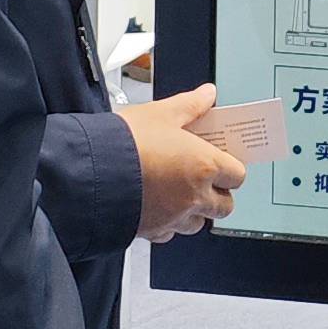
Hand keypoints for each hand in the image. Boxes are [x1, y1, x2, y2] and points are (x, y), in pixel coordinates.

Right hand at [124, 84, 245, 241]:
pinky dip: (168, 224)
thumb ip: (189, 105)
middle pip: (225, 205)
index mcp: (204, 166)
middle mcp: (194, 196)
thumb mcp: (160, 113)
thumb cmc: (124, 142)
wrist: (89, 171)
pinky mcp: (152, 231)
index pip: (238, 174)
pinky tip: (157, 207)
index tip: (222, 161)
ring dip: (195, 212)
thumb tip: (206, 95)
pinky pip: (169, 233)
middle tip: (205, 179)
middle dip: (218, 194)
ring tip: (181, 194)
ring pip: (199, 223)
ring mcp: (174, 217)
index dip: (231, 167)